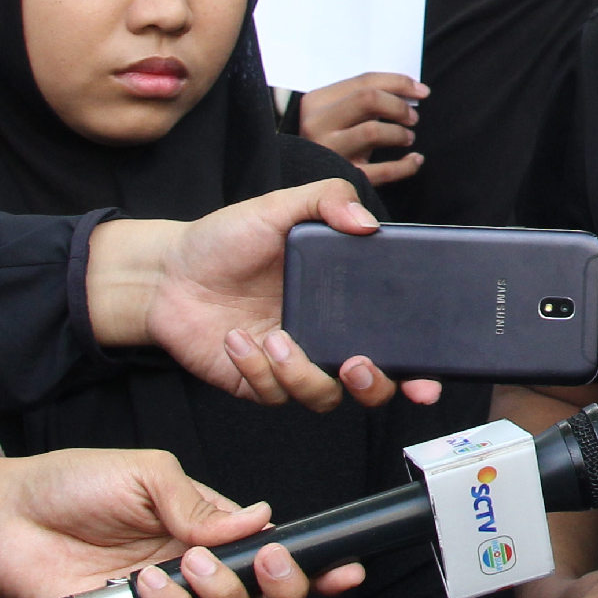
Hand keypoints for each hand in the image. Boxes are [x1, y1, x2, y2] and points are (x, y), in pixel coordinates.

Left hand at [0, 448, 361, 597]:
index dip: (311, 567)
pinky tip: (151, 583)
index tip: (343, 567)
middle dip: (282, 590)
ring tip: (191, 564)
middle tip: (273, 564)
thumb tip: (259, 521)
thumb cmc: (73, 484)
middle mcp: (194, 572)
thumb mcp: (148, 472)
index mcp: (208, 530)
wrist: (8, 516)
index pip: (270, 555)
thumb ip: (203, 503)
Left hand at [96, 180, 442, 409]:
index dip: (422, 363)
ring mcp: (294, 362)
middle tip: (357, 364)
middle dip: (375, 386)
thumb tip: (367, 224)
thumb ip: (327, 201)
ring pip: (323, 396)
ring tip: (275, 340)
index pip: (396, 334)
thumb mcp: (279, 206)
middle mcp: (327, 335)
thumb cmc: (227, 239)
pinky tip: (237, 340)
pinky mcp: (258, 383)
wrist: (168, 272)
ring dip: (302, 374)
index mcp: (345, 298)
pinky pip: (273, 394)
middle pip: (374, 383)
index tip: (430, 376)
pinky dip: (257, 371)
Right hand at [300, 71, 427, 185]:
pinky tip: (415, 160)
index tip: (422, 91)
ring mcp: (328, 151)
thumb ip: (365, 96)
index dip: (399, 83)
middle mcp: (317, 124)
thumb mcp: (338, 111)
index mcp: (317, 101)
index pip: (365, 82)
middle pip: (368, 99)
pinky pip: (381, 171)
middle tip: (413, 117)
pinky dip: (405, 166)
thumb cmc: (332, 136)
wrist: (304, 175)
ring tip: (408, 137)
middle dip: (398, 106)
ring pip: (373, 131)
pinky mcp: (340, 178)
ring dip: (399, 133)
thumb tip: (413, 90)